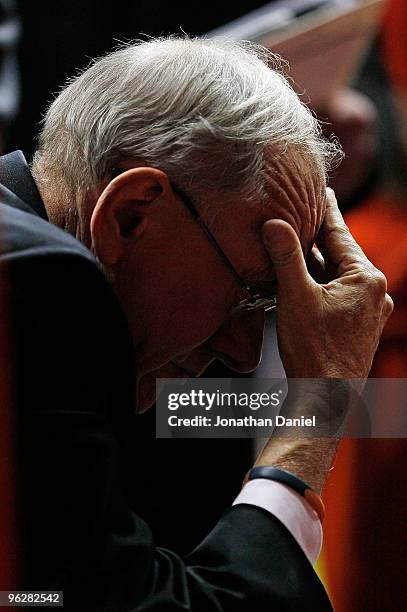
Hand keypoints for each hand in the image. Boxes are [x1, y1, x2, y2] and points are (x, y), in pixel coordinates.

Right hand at [261, 188, 392, 379]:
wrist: (327, 397)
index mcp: (366, 278)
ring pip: (337, 275)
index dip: (326, 210)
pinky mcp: (359, 325)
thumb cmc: (314, 351)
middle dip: (317, 237)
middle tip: (301, 212)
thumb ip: (286, 257)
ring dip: (316, 263)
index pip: (340, 234)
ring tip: (295, 245)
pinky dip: (320, 283)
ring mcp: (369, 310)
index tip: (320, 188)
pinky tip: (301, 281)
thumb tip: (274, 224)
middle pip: (339, 254)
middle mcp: (374, 292)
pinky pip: (338, 293)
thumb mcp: (296, 297)